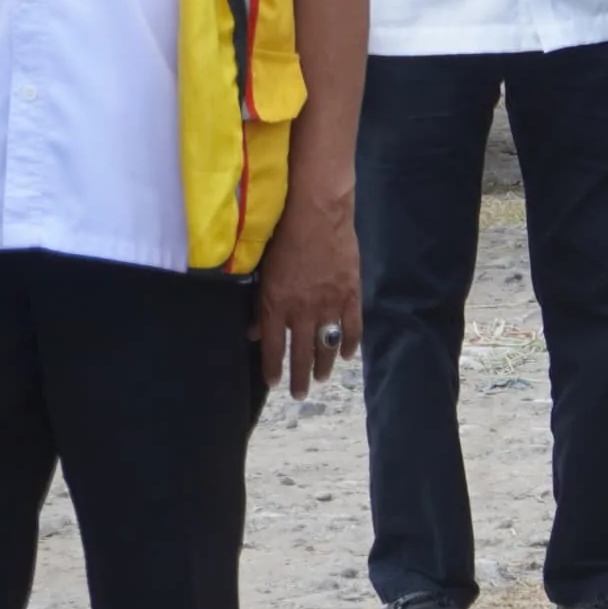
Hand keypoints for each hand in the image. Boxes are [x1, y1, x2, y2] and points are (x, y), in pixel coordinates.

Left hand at [252, 196, 361, 398]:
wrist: (317, 213)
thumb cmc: (283, 237)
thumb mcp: (263, 271)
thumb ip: (261, 305)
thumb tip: (255, 331)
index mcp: (277, 304)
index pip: (274, 346)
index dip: (272, 367)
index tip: (272, 383)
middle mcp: (303, 309)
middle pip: (301, 352)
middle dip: (299, 376)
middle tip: (299, 394)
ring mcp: (330, 303)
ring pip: (326, 343)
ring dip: (324, 364)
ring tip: (322, 378)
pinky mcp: (351, 293)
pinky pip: (352, 326)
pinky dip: (349, 343)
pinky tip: (347, 355)